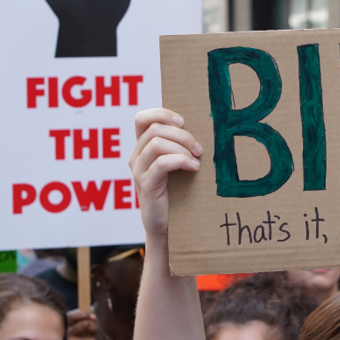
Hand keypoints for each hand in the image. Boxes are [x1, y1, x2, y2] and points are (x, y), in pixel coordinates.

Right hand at [129, 109, 201, 239]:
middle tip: (199, 148)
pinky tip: (193, 168)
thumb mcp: (176, 165)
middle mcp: (136, 157)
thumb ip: (179, 146)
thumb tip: (203, 127)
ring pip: (156, 143)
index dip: (162, 114)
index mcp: (142, 148)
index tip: (183, 122)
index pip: (142, 118)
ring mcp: (139, 171)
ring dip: (182, 148)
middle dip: (182, 134)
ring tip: (196, 160)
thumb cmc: (176, 193)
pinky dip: (181, 161)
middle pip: (154, 129)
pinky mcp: (146, 186)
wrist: (166, 226)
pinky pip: (162, 163)